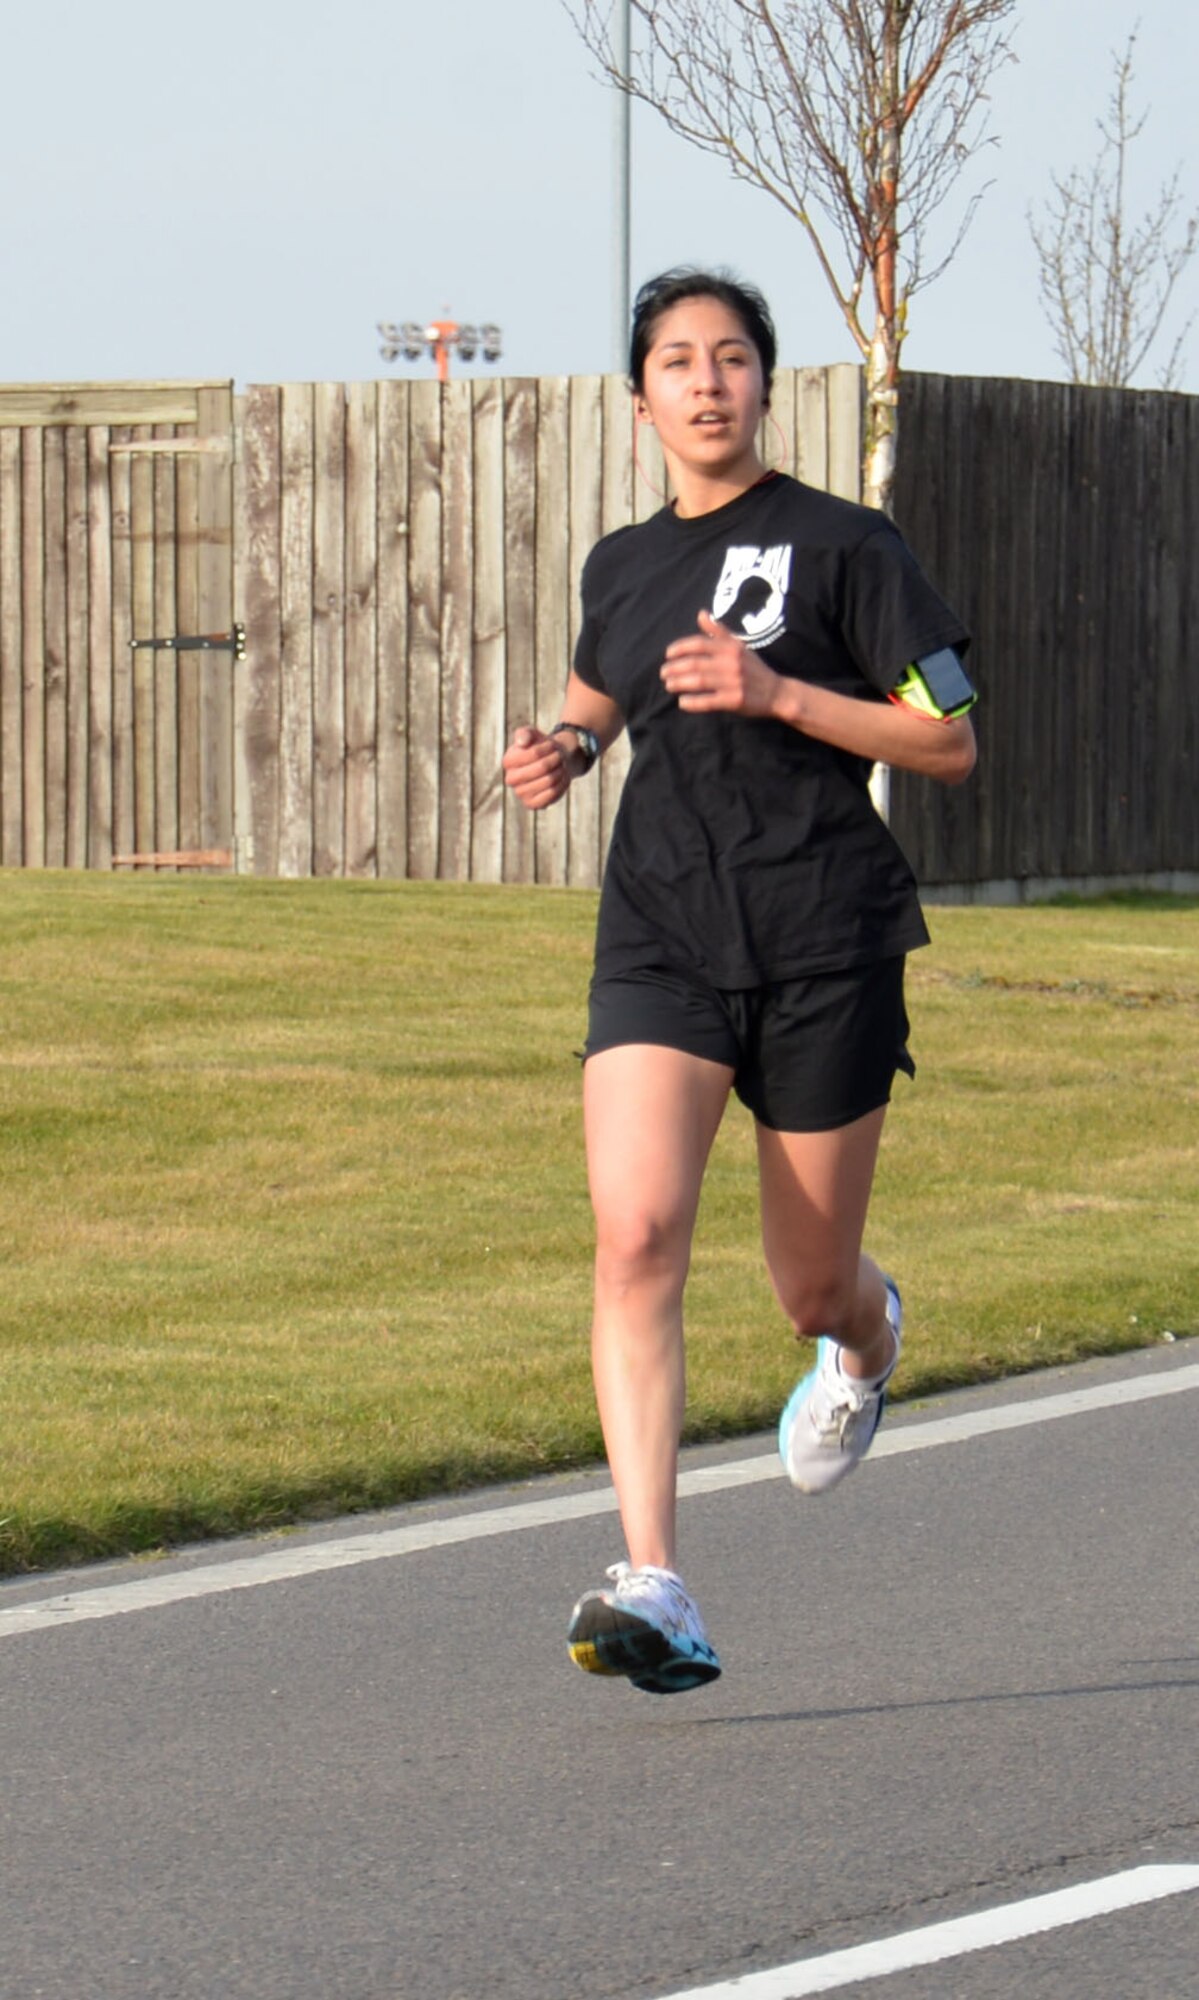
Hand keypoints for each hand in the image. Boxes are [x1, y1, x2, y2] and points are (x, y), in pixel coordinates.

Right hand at [502, 725, 569, 809]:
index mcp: (508, 761)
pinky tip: (560, 778)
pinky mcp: (531, 804)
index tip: (552, 745)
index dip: (548, 748)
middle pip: (543, 767)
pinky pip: (551, 795)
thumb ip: (525, 733)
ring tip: (560, 765)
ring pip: (549, 781)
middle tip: (559, 756)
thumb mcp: (533, 734)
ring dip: (560, 770)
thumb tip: (522, 743)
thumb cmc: (539, 747)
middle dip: (556, 759)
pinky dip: (560, 784)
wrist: (550, 763)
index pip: (535, 753)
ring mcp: (520, 793)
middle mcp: (510, 779)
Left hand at [660, 609, 781, 716]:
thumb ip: (719, 631)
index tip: (668, 654)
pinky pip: (708, 701)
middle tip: (663, 673)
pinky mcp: (734, 700)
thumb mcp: (739, 646)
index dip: (680, 648)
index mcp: (730, 648)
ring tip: (668, 685)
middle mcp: (731, 663)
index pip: (699, 643)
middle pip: (695, 663)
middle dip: (674, 668)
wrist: (777, 692)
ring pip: (698, 681)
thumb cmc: (754, 668)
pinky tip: (682, 702)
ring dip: (679, 683)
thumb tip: (701, 613)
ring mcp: (733, 682)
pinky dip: (692, 702)